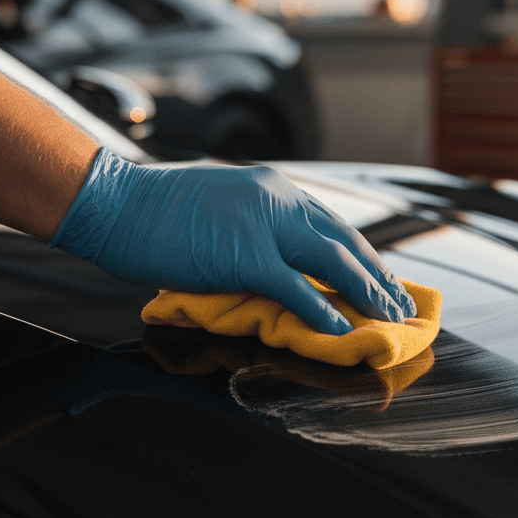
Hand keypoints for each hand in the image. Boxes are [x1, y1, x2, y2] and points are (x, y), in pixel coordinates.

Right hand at [51, 149, 415, 334]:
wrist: (115, 202)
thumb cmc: (157, 209)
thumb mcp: (221, 205)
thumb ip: (255, 226)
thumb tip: (278, 258)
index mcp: (274, 188)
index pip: (332, 224)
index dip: (362, 254)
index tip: (382, 276)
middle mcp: (278, 200)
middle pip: (344, 241)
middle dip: (377, 275)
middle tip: (402, 303)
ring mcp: (264, 226)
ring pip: (332, 262)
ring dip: (366, 292)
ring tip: (389, 318)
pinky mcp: (246, 256)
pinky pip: (296, 288)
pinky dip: (324, 310)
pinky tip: (344, 328)